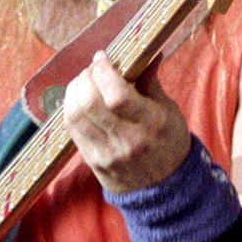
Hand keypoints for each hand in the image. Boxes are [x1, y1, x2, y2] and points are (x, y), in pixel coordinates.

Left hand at [64, 51, 192, 194]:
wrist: (163, 188)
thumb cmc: (170, 144)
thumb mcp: (170, 112)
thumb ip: (152, 83)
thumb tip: (149, 54)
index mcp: (151, 125)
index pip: (117, 95)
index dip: (104, 71)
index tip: (103, 57)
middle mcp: (126, 140)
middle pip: (90, 102)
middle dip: (86, 76)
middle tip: (93, 68)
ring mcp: (106, 153)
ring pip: (75, 114)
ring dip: (74, 90)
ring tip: (84, 81)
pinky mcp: (92, 160)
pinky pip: (71, 128)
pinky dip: (70, 106)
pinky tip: (79, 98)